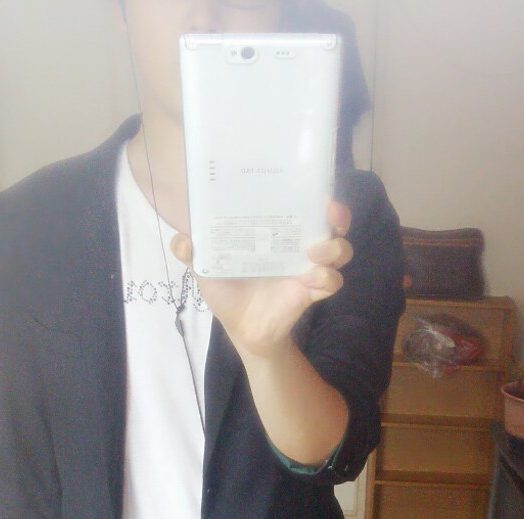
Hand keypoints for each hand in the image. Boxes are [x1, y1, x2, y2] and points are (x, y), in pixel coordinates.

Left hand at [170, 201, 352, 357]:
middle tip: (330, 211)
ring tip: (314, 251)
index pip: (303, 203)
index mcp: (276, 230)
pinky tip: (309, 279)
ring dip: (334, 247)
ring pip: (340, 250)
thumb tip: (183, 240)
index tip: (312, 184)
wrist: (241, 328)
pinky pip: (332, 281)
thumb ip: (191, 250)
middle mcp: (297, 244)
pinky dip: (326, 278)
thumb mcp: (206, 266)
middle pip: (333, 222)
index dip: (314, 191)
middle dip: (338, 213)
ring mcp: (308, 268)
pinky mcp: (311, 292)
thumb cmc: (227, 290)